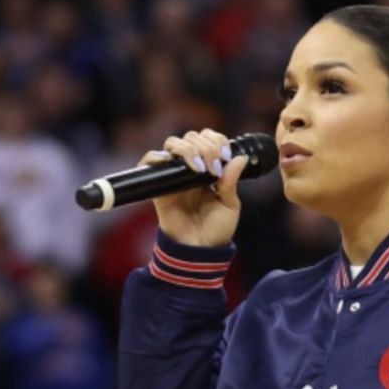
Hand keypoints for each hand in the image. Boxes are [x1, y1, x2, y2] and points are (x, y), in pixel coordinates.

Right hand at [146, 128, 248, 247]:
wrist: (199, 250)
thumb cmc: (216, 230)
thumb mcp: (230, 206)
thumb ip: (231, 182)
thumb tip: (239, 158)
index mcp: (209, 169)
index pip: (209, 139)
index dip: (216, 140)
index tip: (225, 155)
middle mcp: (190, 168)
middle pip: (191, 137)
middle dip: (205, 146)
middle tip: (214, 167)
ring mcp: (173, 175)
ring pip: (173, 144)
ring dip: (187, 149)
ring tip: (199, 168)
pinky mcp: (158, 186)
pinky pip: (149, 163)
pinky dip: (156, 157)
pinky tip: (172, 163)